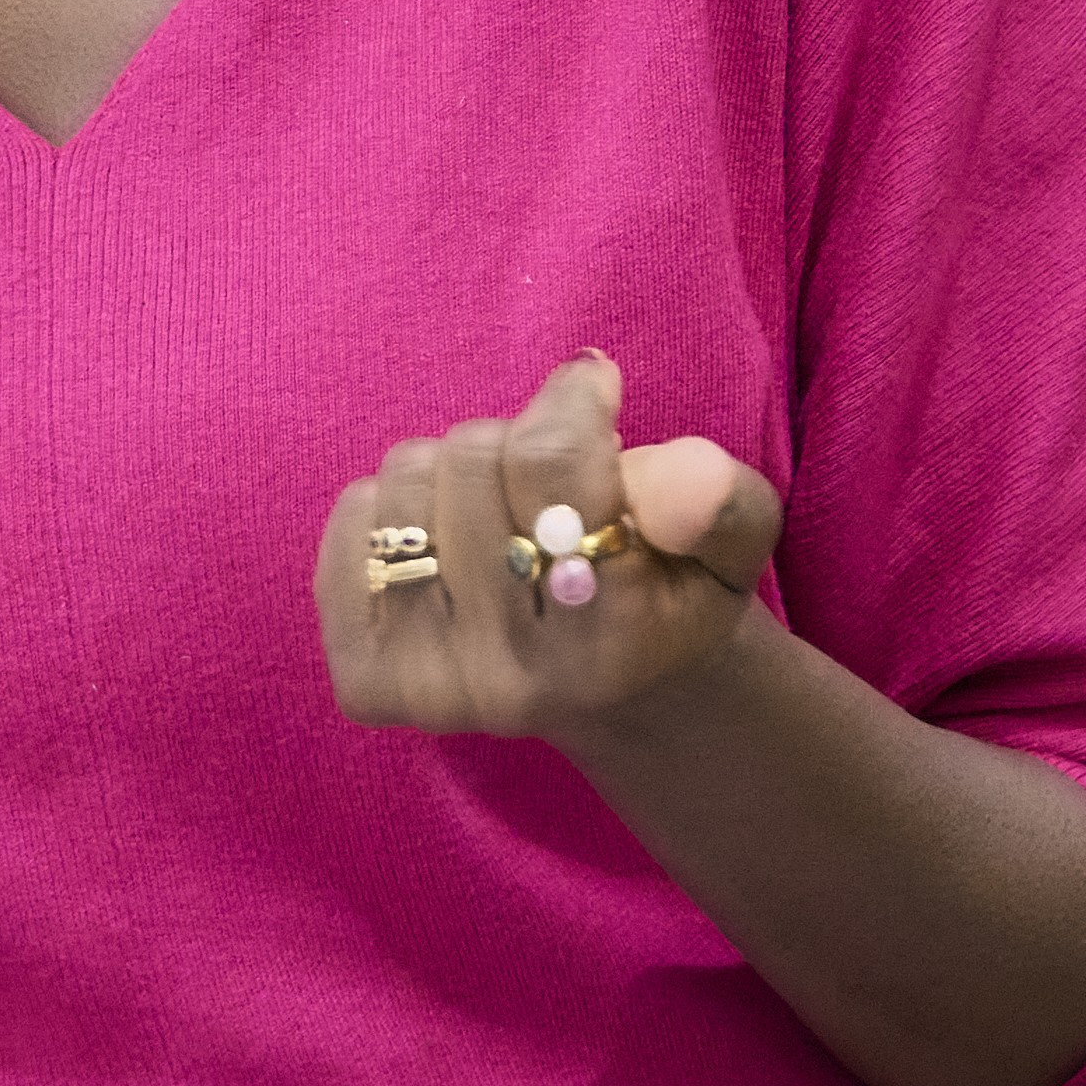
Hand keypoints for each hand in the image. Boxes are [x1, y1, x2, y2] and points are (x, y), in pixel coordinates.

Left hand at [312, 350, 779, 746]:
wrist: (618, 693)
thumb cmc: (675, 594)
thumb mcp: (733, 545)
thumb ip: (720, 503)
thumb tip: (673, 472)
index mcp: (610, 640)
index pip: (551, 458)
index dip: (573, 399)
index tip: (594, 392)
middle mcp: (511, 677)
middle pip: (473, 456)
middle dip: (518, 443)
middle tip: (550, 486)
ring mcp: (429, 686)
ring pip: (406, 476)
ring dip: (455, 470)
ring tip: (502, 515)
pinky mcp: (368, 680)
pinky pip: (352, 520)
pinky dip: (393, 504)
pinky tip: (446, 542)